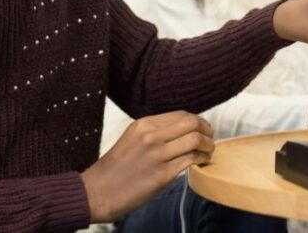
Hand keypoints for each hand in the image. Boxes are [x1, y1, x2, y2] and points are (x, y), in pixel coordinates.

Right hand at [81, 111, 213, 222]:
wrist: (97, 192)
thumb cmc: (115, 169)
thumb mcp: (132, 139)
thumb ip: (154, 133)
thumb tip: (181, 131)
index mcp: (143, 124)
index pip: (181, 115)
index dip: (197, 121)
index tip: (203, 129)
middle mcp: (151, 136)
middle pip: (192, 123)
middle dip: (207, 129)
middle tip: (210, 138)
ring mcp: (157, 154)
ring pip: (195, 139)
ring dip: (208, 145)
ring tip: (208, 152)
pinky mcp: (162, 174)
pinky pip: (191, 160)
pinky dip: (202, 159)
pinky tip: (202, 162)